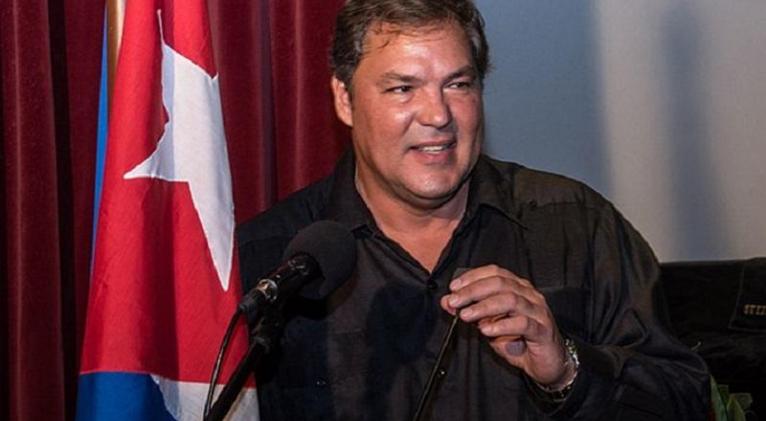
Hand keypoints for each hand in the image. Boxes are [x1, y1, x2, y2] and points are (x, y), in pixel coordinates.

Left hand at [440, 265, 574, 387]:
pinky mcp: (543, 330)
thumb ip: (471, 312)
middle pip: (500, 283)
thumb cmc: (519, 341)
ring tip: (466, 315)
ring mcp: (538, 311)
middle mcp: (529, 295)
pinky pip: (522, 323)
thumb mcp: (489, 325)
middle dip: (473, 291)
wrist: (547, 363)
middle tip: (455, 302)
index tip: (453, 287)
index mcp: (518, 288)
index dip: (473, 277)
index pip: (495, 272)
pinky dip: (502, 325)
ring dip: (484, 307)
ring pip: (510, 300)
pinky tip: (486, 330)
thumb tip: (447, 302)